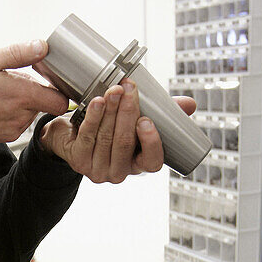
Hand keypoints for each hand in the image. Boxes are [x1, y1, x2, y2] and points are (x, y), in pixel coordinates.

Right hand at [0, 40, 68, 148]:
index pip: (60, 100)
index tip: (47, 78)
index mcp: (22, 96)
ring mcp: (12, 129)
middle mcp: (21, 116)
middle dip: (33, 90)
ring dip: (19, 101)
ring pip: (28, 112)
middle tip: (12, 79)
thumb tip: (42, 46)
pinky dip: (8, 112)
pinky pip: (15, 122)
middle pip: (43, 103)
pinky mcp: (2, 137)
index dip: (58, 88)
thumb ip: (18, 53)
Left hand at [38, 79, 195, 182]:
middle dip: (128, 113)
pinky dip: (93, 116)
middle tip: (129, 89)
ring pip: (106, 138)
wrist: (71, 133)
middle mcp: (119, 172)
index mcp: (138, 164)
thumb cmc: (111, 126)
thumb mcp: (138, 119)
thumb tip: (190, 105)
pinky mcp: (78, 161)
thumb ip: (164, 114)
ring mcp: (97, 170)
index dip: (151, 143)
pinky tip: (97, 102)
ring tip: (114, 89)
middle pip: (125, 143)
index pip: (152, 163)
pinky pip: (88, 137)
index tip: (147, 120)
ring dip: (111, 110)